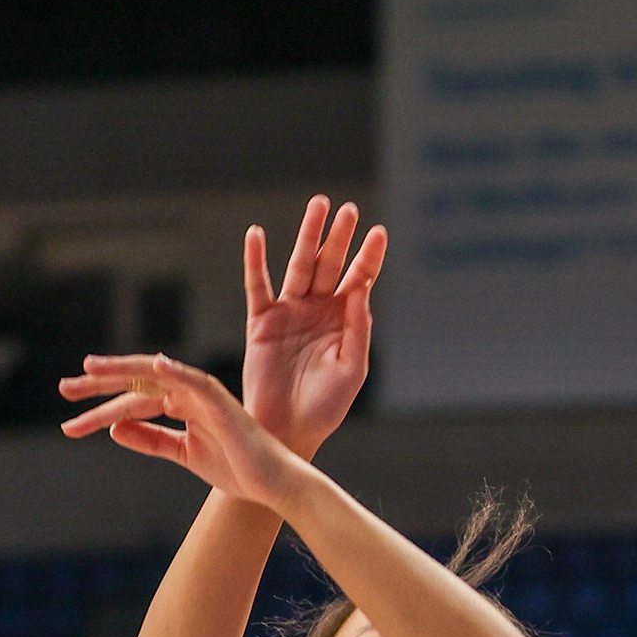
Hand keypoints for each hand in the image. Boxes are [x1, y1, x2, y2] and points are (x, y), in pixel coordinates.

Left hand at [59, 353, 306, 511]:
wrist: (271, 484)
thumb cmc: (236, 468)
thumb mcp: (183, 454)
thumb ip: (150, 439)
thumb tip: (113, 429)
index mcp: (181, 404)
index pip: (133, 398)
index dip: (99, 407)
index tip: (70, 418)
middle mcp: (189, 393)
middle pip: (136, 382)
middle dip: (99, 385)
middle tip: (64, 389)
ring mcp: (204, 395)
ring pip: (156, 377)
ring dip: (122, 373)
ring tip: (90, 371)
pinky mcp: (222, 403)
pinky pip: (196, 382)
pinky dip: (177, 371)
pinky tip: (155, 365)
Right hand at [242, 195, 386, 457]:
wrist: (287, 431)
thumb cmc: (324, 406)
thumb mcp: (352, 369)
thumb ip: (358, 329)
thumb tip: (361, 290)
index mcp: (343, 321)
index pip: (360, 279)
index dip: (369, 256)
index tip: (380, 231)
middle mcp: (317, 310)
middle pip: (331, 264)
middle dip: (339, 236)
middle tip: (348, 208)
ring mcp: (289, 313)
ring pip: (299, 265)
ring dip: (308, 236)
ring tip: (318, 206)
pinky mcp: (261, 322)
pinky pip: (257, 286)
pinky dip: (256, 260)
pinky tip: (257, 235)